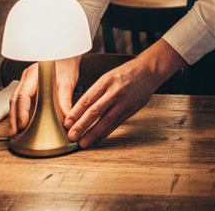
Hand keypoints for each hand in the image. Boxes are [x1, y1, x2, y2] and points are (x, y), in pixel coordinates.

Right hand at [8, 56, 80, 135]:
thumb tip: (66, 118)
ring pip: (15, 101)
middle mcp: (26, 78)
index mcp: (33, 75)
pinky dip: (19, 112)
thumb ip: (65, 100)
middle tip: (14, 133)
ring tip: (15, 132)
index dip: (21, 112)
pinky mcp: (28, 87)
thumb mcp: (67, 82)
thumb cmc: (66, 64)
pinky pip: (20, 101)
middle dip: (14, 118)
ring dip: (14, 117)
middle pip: (15, 100)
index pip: (23, 95)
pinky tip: (21, 123)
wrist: (66, 55)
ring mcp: (25, 82)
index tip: (22, 124)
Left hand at [66, 39, 185, 148]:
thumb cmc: (125, 73)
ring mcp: (124, 101)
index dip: (75, 112)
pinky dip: (105, 133)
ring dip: (93, 133)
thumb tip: (79, 109)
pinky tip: (97, 139)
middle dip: (81, 125)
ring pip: (106, 120)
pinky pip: (116, 123)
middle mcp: (114, 92)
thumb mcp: (108, 77)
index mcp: (105, 81)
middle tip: (71, 136)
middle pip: (95, 111)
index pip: (87, 99)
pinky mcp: (132, 109)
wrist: (148, 71)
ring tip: (83, 143)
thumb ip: (96, 91)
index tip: (66, 123)